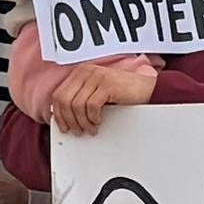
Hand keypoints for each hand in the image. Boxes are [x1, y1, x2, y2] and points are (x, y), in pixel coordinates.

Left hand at [44, 57, 158, 135]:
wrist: (145, 87)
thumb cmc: (121, 92)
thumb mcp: (95, 92)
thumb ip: (80, 98)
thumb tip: (64, 117)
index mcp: (80, 73)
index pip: (58, 94)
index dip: (58, 114)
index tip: (63, 126)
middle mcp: (86, 72)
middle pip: (64, 100)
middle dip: (68, 120)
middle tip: (76, 130)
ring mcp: (96, 77)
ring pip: (76, 105)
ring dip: (82, 122)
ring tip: (90, 129)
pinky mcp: (107, 85)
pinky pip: (91, 106)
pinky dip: (93, 117)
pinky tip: (98, 121)